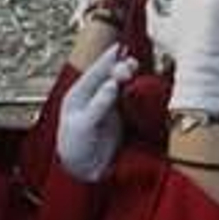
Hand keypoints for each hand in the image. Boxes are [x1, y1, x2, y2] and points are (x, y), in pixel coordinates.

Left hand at [57, 46, 136, 182]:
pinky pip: (129, 102)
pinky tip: (143, 85)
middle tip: (131, 63)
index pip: (93, 74)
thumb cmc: (75, 147)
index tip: (118, 48)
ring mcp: (108, 108)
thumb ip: (98, 105)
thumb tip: (111, 84)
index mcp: (78, 96)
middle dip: (120, 68)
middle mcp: (93, 98)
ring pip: (121, 87)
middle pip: (109, 78)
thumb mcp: (83, 126)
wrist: (83, 171)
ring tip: (135, 69)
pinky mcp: (120, 119)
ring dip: (129, 78)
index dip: (106, 60)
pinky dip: (136, 93)